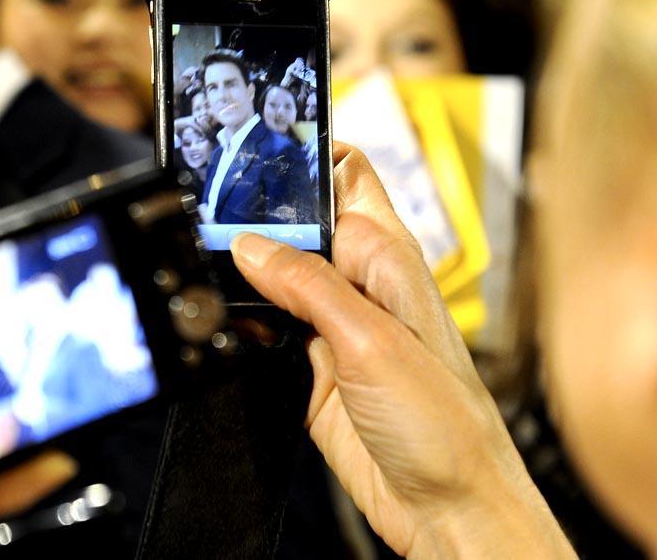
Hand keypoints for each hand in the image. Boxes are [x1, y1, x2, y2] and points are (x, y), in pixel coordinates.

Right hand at [231, 144, 572, 557]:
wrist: (447, 508)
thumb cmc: (446, 426)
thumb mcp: (371, 342)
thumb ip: (309, 287)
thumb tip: (250, 245)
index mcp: (386, 255)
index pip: (342, 174)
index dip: (303, 153)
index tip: (252, 148)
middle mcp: (358, 282)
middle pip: (294, 223)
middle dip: (253, 213)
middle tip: (209, 214)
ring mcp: (331, 324)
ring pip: (270, 275)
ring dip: (242, 274)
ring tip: (208, 268)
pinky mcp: (309, 366)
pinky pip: (262, 330)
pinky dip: (241, 326)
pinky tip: (226, 326)